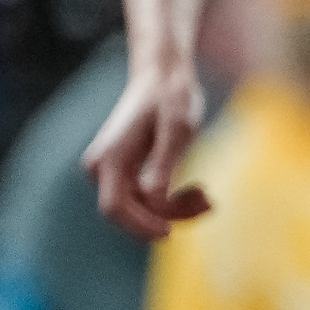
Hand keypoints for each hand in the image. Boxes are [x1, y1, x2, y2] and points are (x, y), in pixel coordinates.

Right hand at [81, 68, 212, 241]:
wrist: (162, 76)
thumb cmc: (171, 97)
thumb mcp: (177, 129)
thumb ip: (163, 162)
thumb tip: (151, 197)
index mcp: (109, 158)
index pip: (114, 207)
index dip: (140, 226)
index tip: (170, 232)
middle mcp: (102, 168)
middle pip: (130, 212)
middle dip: (168, 215)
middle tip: (207, 202)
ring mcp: (113, 172)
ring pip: (141, 209)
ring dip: (175, 210)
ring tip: (206, 196)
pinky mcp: (127, 173)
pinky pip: (146, 199)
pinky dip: (172, 202)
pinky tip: (197, 193)